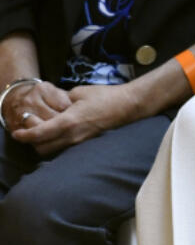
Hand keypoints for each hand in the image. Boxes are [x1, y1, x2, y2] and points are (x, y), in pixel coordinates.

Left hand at [10, 83, 136, 155]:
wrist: (128, 105)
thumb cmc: (106, 96)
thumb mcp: (80, 92)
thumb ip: (63, 100)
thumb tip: (54, 104)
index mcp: (69, 121)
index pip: (39, 133)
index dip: (24, 135)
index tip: (16, 133)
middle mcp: (72, 136)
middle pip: (41, 148)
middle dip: (31, 142)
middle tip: (30, 128)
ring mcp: (79, 142)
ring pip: (52, 151)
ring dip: (43, 144)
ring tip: (43, 131)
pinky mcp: (85, 143)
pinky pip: (64, 148)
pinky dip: (56, 143)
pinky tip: (58, 132)